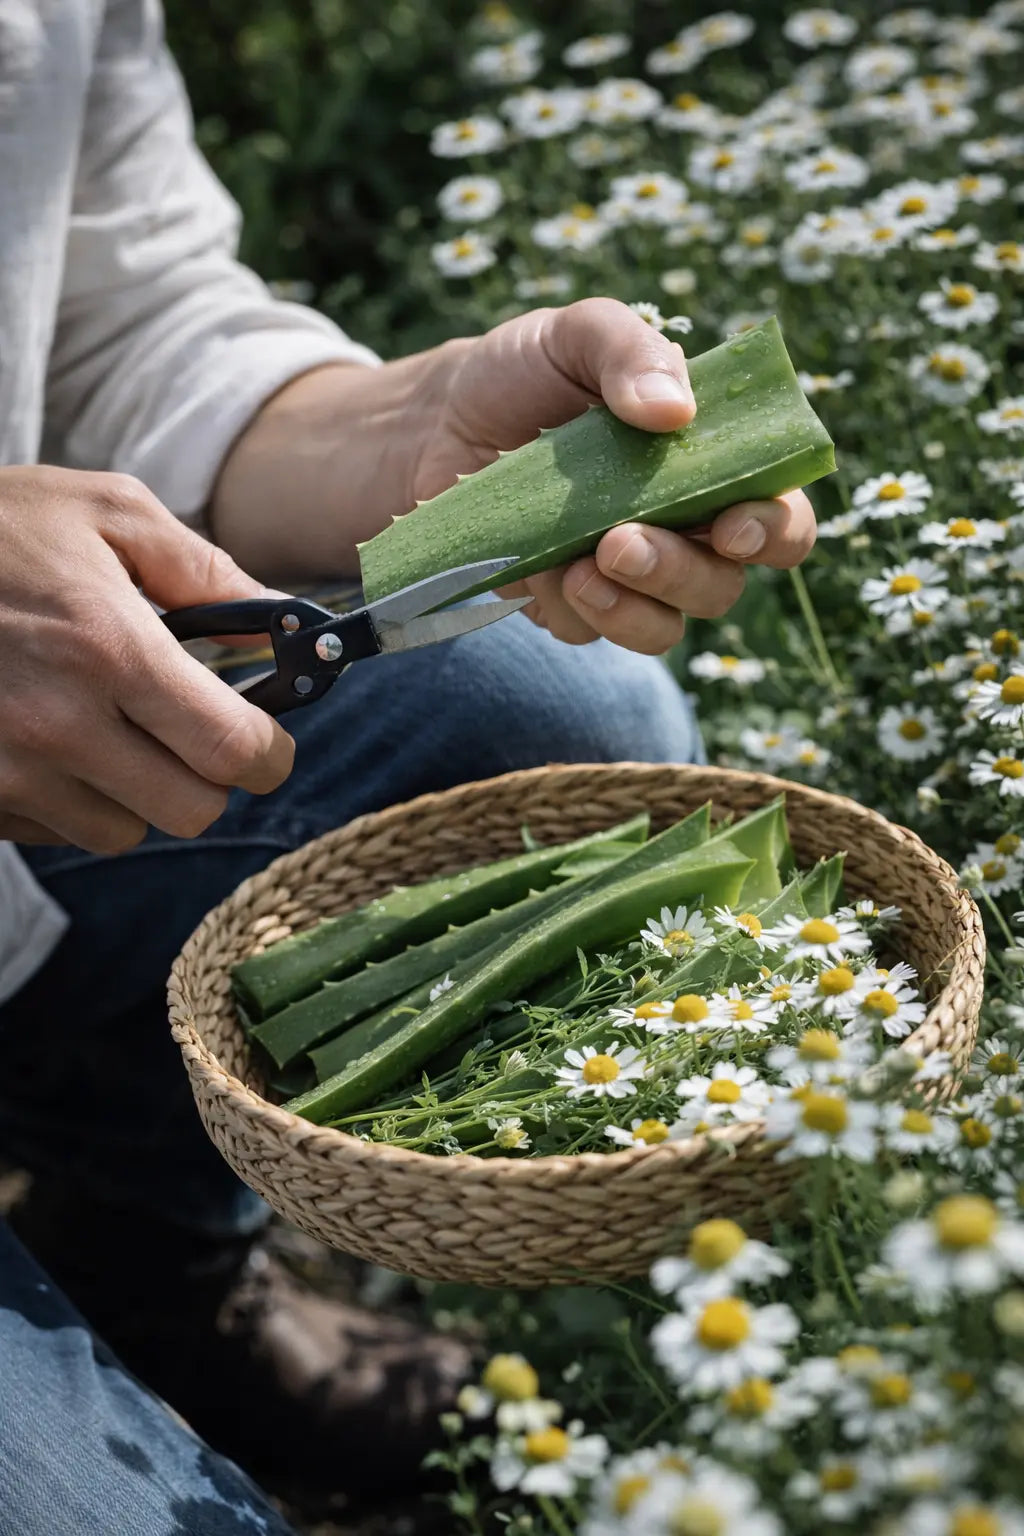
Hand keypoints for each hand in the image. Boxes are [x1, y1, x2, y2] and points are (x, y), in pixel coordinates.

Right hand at [0, 466, 293, 851]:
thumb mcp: (105, 511)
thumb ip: (204, 569)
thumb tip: (278, 622)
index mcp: (109, 648)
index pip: (231, 749)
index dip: (269, 753)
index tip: (267, 740)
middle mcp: (58, 723)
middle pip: (190, 811)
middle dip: (208, 777)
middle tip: (192, 735)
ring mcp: (7, 770)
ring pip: (123, 832)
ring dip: (135, 793)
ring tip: (107, 728)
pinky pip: (54, 832)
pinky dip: (68, 800)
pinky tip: (50, 741)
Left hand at [412, 298, 816, 652]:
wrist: (439, 421)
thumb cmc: (527, 371)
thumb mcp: (577, 333)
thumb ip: (631, 351)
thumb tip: (675, 410)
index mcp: (711, 467)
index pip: (779, 517)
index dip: (774, 532)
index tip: (733, 528)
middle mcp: (682, 532)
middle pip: (722, 585)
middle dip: (681, 574)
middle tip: (621, 542)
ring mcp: (627, 577)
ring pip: (662, 628)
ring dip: (629, 609)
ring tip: (579, 570)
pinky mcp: (570, 605)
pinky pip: (587, 631)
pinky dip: (567, 607)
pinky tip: (538, 571)